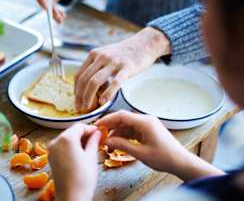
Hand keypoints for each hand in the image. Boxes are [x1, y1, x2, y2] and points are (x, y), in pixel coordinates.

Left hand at [48, 123, 100, 200]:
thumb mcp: (92, 156)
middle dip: (84, 134)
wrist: (72, 198)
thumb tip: (98, 132)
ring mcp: (51, 150)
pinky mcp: (51, 157)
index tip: (99, 132)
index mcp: (66, 138)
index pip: (80, 126)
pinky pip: (62, 146)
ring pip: (66, 138)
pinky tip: (80, 152)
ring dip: (77, 140)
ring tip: (90, 146)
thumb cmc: (83, 178)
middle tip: (96, 139)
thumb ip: (94, 141)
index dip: (90, 128)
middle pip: (72, 131)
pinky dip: (70, 146)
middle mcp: (56, 141)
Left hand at [75, 27, 170, 112]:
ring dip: (89, 97)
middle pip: (84, 80)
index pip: (79, 75)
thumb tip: (90, 90)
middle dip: (80, 97)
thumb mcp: (106, 56)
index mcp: (94, 54)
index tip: (77, 102)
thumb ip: (97, 69)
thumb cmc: (124, 54)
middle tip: (81, 108)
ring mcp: (114, 61)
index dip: (76, 91)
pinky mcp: (127, 67)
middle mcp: (101, 57)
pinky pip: (115, 82)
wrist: (144, 43)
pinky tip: (104, 102)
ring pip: (95, 82)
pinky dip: (107, 94)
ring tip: (89, 108)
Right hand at [96, 110, 223, 180]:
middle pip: (123, 119)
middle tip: (100, 135)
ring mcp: (147, 124)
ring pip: (127, 125)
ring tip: (108, 144)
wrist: (181, 162)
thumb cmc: (164, 158)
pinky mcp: (148, 130)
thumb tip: (107, 141)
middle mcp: (145, 119)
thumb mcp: (141, 153)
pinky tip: (118, 144)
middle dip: (110, 127)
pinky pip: (132, 130)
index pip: (121, 115)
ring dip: (117, 133)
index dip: (107, 120)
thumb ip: (122, 145)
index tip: (97, 126)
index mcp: (145, 122)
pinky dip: (124, 136)